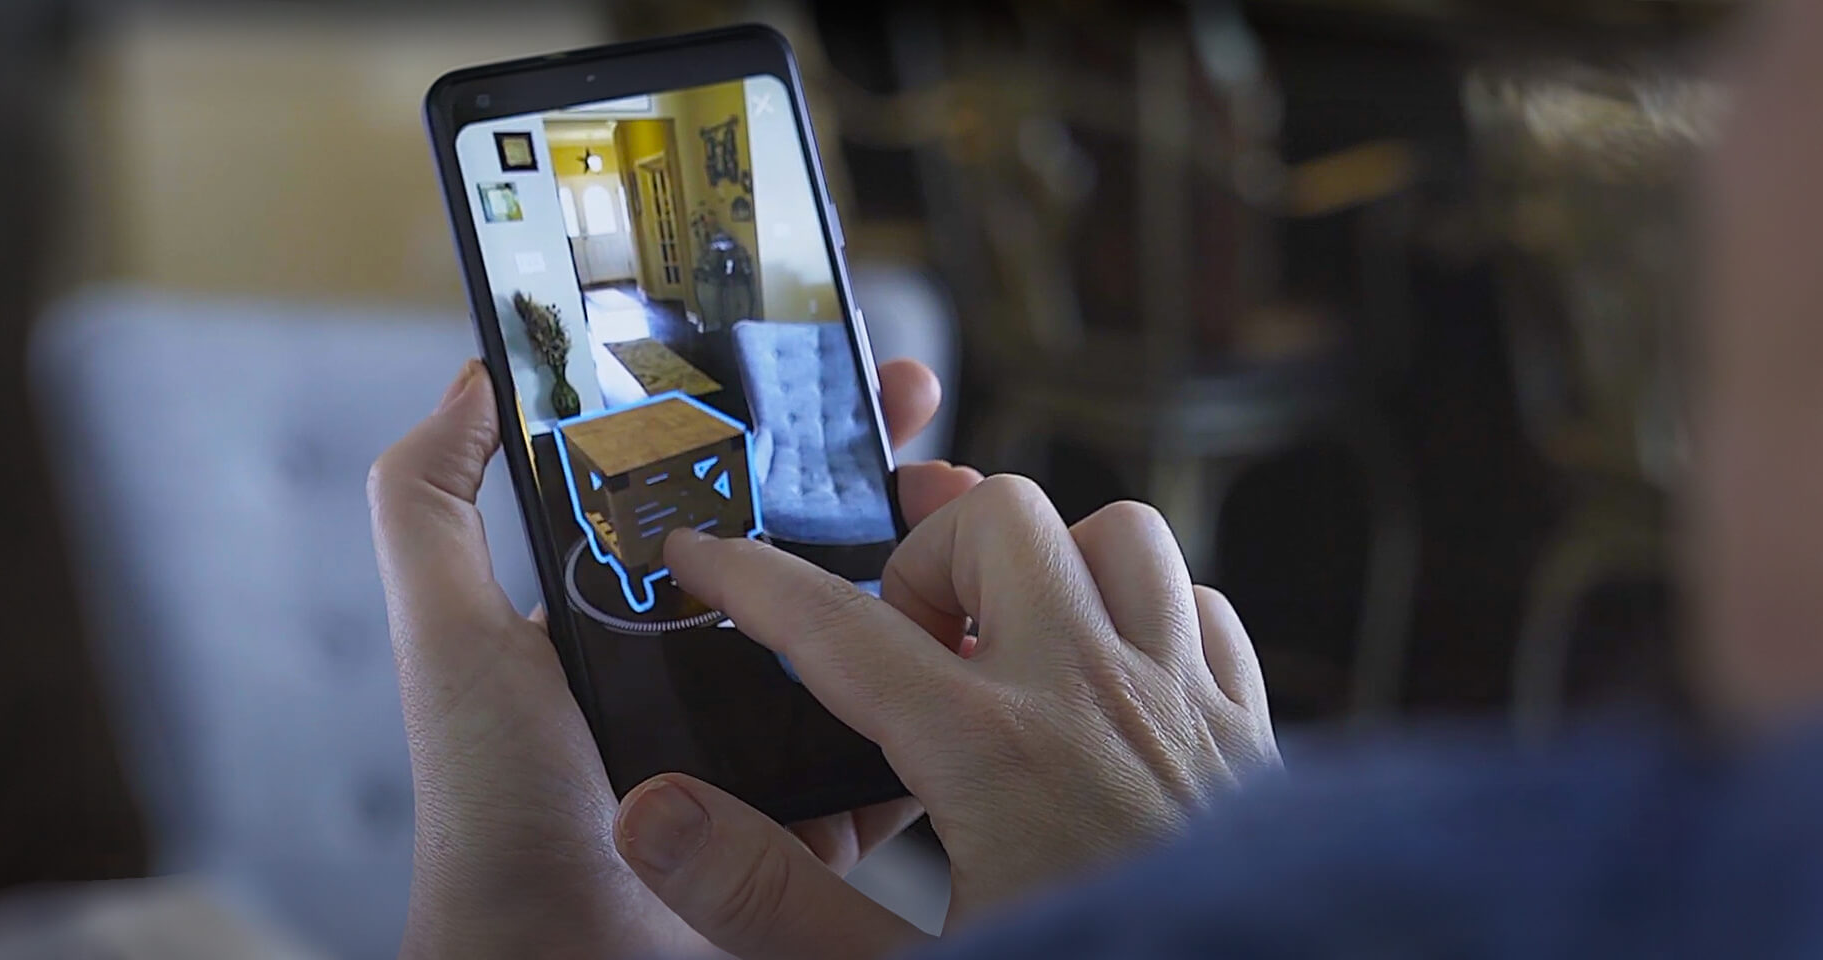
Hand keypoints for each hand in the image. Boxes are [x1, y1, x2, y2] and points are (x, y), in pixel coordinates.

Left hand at [368, 357, 979, 957]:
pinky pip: (900, 743)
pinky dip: (946, 691)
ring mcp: (774, 742)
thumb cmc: (489, 804)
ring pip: (873, 634)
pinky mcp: (822, 815)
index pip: (724, 492)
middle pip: (815, 546)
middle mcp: (710, 667)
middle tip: (924, 418)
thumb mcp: (446, 633)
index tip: (837, 372)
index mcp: (637, 611)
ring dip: (931, 565)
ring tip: (965, 506)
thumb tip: (474, 378)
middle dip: (878, 474)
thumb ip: (430, 502)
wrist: (552, 959)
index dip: (782, 428)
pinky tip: (982, 626)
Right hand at [616, 478, 1279, 959]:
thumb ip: (768, 898)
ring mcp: (1185, 703)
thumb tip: (651, 815)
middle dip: (928, 556)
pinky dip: (1146, 613)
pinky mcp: (1251, 730)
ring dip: (1050, 567)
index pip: (839, 630)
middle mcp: (1096, 696)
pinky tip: (1108, 682)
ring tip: (1004, 644)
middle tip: (903, 644)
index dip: (750, 581)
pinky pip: (1201, 607)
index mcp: (996, 755)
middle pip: (1001, 522)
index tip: (698, 557)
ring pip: (1119, 536)